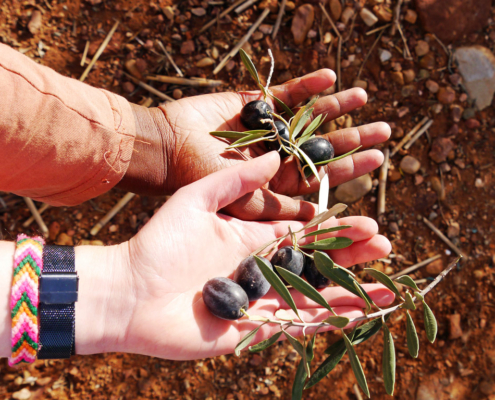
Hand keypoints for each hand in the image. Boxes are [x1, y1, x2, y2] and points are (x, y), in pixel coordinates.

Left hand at [79, 152, 392, 359]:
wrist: (130, 291)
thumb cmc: (159, 244)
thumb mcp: (197, 198)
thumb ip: (236, 178)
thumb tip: (276, 154)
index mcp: (252, 237)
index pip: (305, 231)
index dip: (336, 228)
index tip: (366, 219)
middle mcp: (263, 266)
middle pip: (319, 261)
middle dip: (352, 255)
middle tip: (385, 244)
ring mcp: (262, 297)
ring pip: (317, 293)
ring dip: (353, 288)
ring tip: (390, 282)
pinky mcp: (257, 326)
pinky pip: (302, 323)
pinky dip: (335, 319)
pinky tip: (364, 312)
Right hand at [119, 69, 389, 220]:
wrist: (166, 148)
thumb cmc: (200, 181)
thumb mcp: (242, 202)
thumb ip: (277, 206)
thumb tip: (314, 216)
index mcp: (277, 181)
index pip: (322, 175)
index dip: (350, 167)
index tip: (378, 159)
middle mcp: (276, 155)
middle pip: (322, 146)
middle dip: (352, 138)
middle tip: (383, 130)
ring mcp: (267, 128)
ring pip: (308, 117)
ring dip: (335, 106)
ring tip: (362, 96)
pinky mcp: (253, 105)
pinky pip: (285, 93)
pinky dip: (307, 85)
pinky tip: (329, 77)